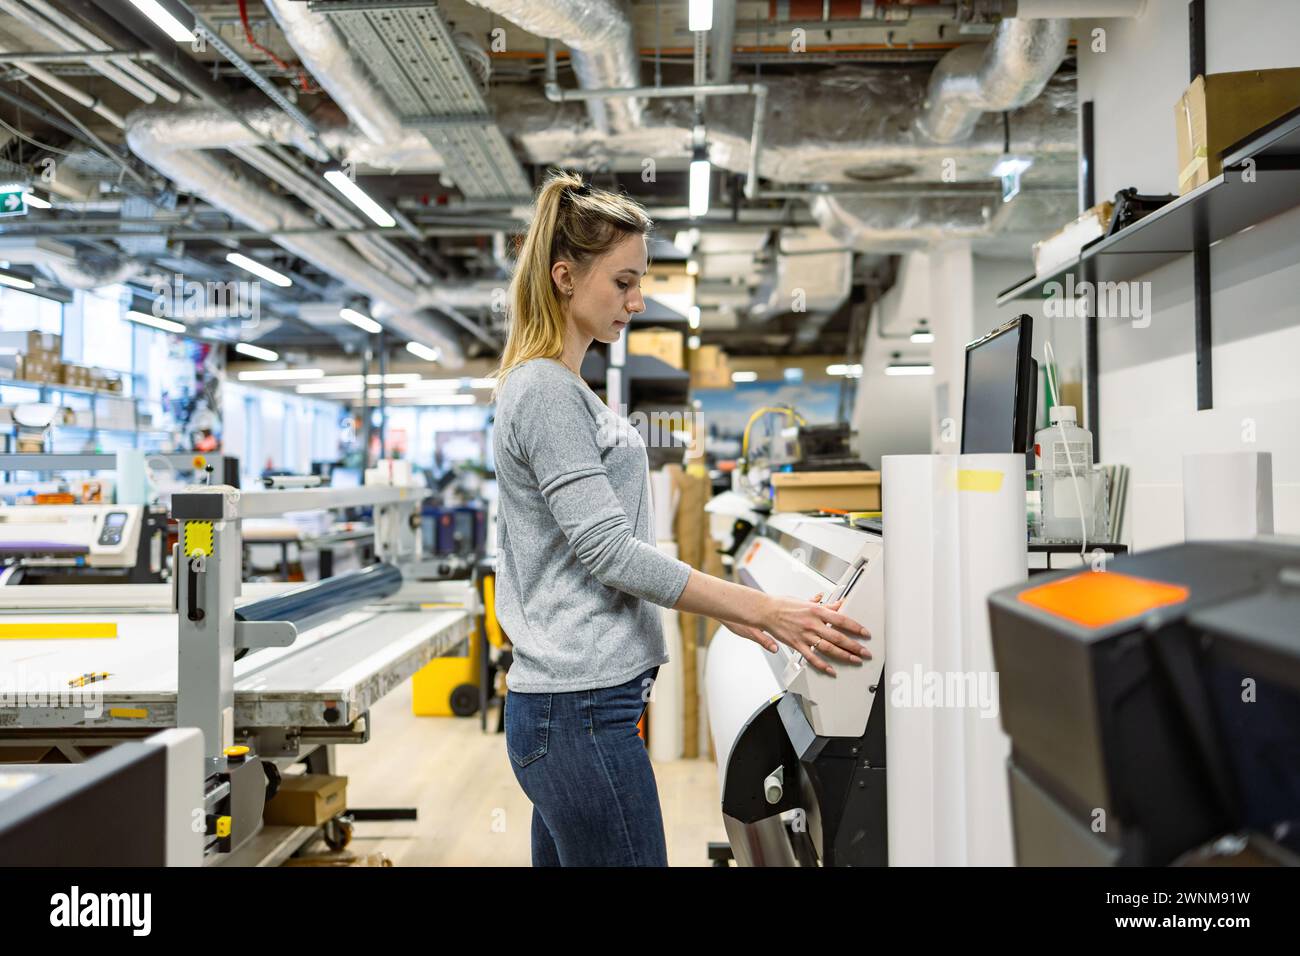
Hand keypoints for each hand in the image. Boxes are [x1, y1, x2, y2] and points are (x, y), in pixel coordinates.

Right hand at [728, 591, 870, 676]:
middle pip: (838, 637)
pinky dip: (823, 665)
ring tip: (855, 660)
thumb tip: (840, 605)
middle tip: (865, 652)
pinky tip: (832, 670)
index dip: (856, 628)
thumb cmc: (785, 605)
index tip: (865, 634)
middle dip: (854, 646)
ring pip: (828, 648)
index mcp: (816, 611)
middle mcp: (812, 624)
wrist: (766, 611)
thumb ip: (825, 606)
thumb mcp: (808, 602)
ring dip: (844, 656)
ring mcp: (805, 636)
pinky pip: (812, 657)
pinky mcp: (797, 645)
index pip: (841, 620)